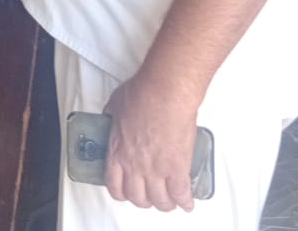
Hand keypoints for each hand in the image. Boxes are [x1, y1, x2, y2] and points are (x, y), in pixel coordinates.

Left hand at [103, 74, 200, 212]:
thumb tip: (111, 115)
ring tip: (169, 201)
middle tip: (149, 197)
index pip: (114, 185)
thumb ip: (111, 115)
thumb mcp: (115, 104)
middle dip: (143, 201)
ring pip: (160, 200)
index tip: (126, 192)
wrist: (164, 93)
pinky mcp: (178, 167)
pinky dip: (185, 201)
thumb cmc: (141, 93)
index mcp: (117, 151)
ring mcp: (157, 169)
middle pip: (137, 197)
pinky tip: (187, 203)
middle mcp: (135, 166)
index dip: (121, 193)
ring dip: (165, 204)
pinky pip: (181, 193)